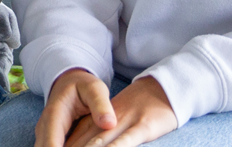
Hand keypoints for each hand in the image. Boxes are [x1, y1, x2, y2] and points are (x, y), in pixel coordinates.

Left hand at [60, 76, 177, 146]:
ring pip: (98, 142)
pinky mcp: (142, 126)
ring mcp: (123, 123)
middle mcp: (104, 123)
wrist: (162, 90)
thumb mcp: (109, 123)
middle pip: (79, 144)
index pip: (69, 142)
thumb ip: (90, 138)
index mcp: (93, 123)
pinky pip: (126, 140)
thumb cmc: (135, 112)